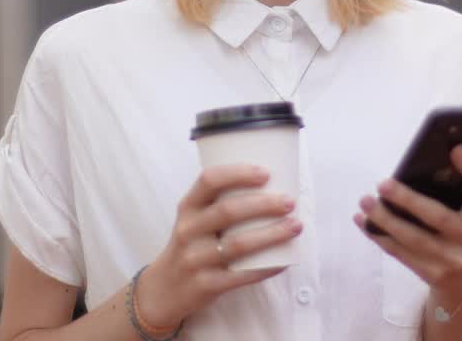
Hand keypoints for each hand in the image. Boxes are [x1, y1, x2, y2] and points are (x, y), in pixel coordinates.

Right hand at [141, 164, 302, 327]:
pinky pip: (241, 276)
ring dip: (271, 234)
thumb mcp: (194, 219)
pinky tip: (285, 260)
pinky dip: (266, 267)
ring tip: (295, 226)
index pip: (209, 180)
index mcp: (188, 207)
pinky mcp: (206, 285)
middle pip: (228, 211)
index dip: (238, 173)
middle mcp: (188, 230)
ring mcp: (195, 259)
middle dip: (263, 204)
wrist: (166, 288)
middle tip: (289, 202)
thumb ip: (221, 203)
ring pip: (238, 244)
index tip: (266, 173)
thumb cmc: (192, 244)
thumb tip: (274, 188)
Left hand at [354, 145, 461, 308]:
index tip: (456, 148)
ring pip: (413, 238)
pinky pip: (400, 252)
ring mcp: (452, 260)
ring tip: (365, 201)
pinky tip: (362, 221)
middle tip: (382, 184)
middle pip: (437, 216)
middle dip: (407, 200)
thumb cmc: (460, 234)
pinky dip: (378, 235)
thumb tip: (418, 166)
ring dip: (384, 219)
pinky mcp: (432, 275)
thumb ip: (453, 193)